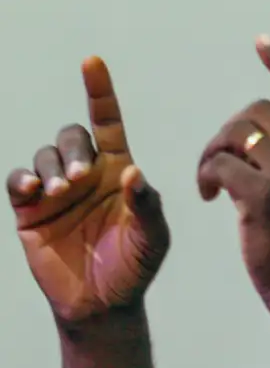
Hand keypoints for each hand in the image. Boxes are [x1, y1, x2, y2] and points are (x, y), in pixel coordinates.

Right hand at [7, 58, 169, 325]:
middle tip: (79, 178)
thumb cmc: (133, 268)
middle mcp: (86, 174)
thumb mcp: (152, 239)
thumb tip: (133, 173)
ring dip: (51, 167)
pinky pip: (18, 180)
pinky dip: (22, 179)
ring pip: (45, 154)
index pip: (107, 122)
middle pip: (72, 136)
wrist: (103, 305)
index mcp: (119, 172)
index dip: (99, 92)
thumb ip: (148, 206)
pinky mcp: (30, 210)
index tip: (91, 62)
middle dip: (73, 149)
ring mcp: (56, 191)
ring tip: (60, 193)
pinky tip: (33, 192)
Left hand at [197, 36, 269, 339]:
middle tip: (215, 166)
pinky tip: (210, 197)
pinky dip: (206, 175)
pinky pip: (219, 163)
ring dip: (211, 155)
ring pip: (233, 134)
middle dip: (227, 133)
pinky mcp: (262, 195)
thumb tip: (259, 148)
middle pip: (255, 112)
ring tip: (210, 185)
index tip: (263, 42)